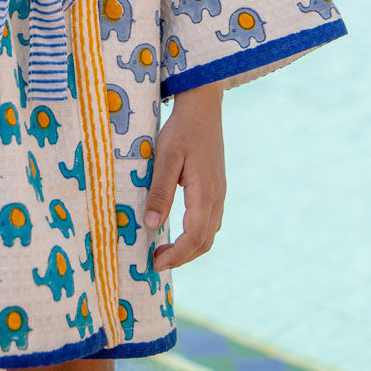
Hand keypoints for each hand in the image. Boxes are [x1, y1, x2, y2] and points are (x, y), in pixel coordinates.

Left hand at [143, 81, 225, 271]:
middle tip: (157, 262)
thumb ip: (160, 192)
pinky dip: (196, 235)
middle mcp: (217, 197)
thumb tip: (151, 225)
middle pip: (205, 242)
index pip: (194, 237)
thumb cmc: (181, 130)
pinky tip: (179, 232)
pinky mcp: (216, 186)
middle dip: (182, 257)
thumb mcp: (166, 158)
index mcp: (205, 193)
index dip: (176, 255)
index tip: (155, 263)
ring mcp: (219, 192)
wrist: (203, 107)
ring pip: (210, 233)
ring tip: (165, 251)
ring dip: (190, 248)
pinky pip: (210, 221)